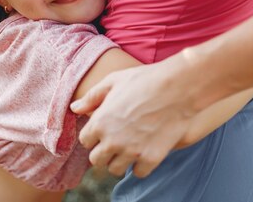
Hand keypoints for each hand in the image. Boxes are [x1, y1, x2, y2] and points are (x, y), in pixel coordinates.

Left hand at [70, 57, 196, 177]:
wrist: (177, 88)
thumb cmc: (144, 79)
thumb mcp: (113, 81)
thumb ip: (92, 97)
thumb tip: (75, 108)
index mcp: (100, 122)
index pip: (85, 141)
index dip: (93, 135)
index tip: (103, 130)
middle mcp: (112, 141)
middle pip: (96, 160)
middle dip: (103, 151)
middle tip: (115, 142)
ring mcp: (131, 152)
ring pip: (115, 170)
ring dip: (119, 161)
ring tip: (129, 148)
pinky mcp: (151, 158)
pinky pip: (138, 173)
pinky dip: (141, 166)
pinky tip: (145, 152)